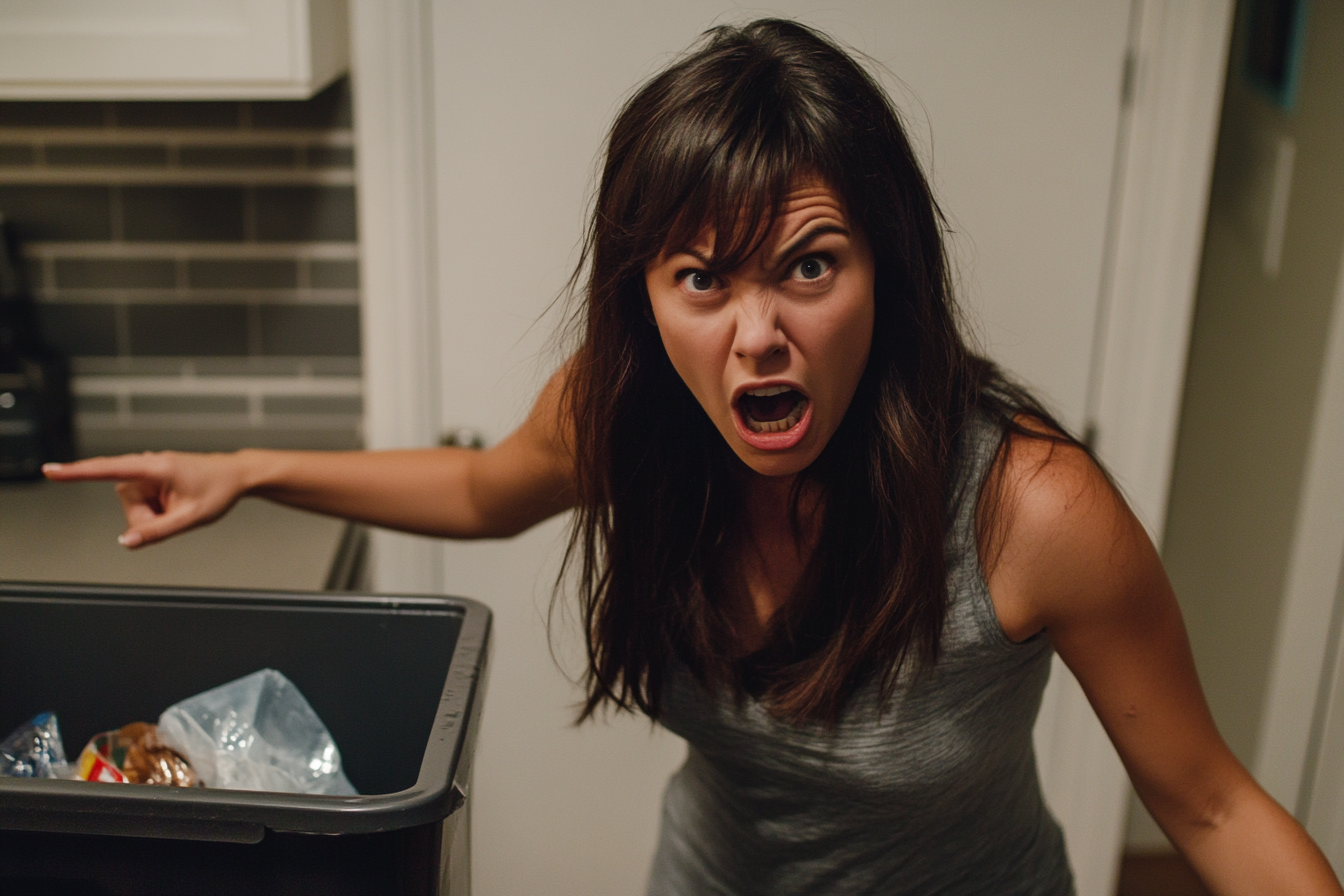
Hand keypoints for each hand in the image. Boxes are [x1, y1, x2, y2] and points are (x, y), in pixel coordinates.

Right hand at [42, 452, 248, 547]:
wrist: (238, 476)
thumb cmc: (218, 491)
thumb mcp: (191, 518)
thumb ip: (157, 532)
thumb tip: (126, 543)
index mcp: (155, 468)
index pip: (107, 470)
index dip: (77, 472)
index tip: (50, 471)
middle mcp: (148, 464)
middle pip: (126, 502)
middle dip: (146, 517)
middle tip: (177, 513)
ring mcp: (149, 471)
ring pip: (134, 505)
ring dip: (153, 513)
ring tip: (180, 505)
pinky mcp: (152, 477)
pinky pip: (143, 502)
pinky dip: (157, 509)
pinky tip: (177, 502)